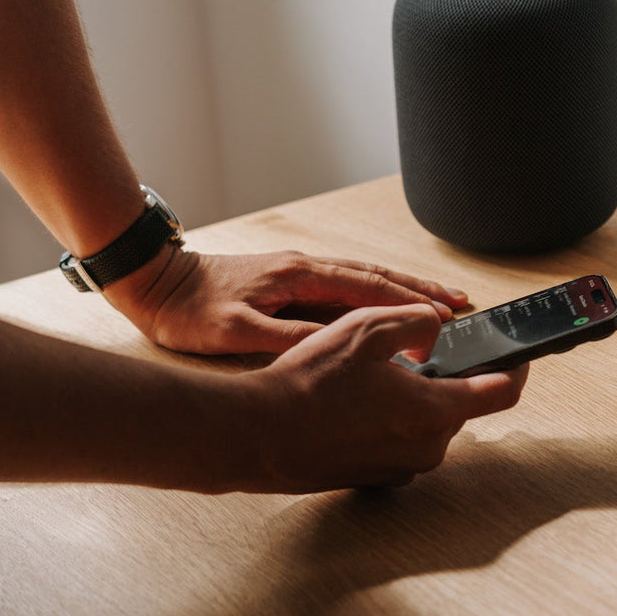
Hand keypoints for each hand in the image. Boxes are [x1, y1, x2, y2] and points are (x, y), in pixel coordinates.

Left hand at [106, 246, 469, 354]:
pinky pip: (348, 284)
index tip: (445, 316)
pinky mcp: (291, 280)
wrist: (155, 283)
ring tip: (440, 302)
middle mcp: (307, 268)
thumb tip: (333, 347)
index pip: (369, 289)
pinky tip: (388, 305)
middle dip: (422, 290)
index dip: (411, 303)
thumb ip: (285, 338)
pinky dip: (378, 293)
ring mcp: (300, 271)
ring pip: (366, 278)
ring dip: (405, 289)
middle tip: (462, 304)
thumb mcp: (235, 332)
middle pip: (378, 277)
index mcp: (300, 277)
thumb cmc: (189, 310)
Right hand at [242, 304, 528, 491]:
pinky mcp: (376, 479)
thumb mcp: (367, 328)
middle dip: (444, 377)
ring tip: (368, 380)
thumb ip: (416, 321)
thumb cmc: (308, 384)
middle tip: (409, 355)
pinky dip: (388, 421)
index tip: (519, 354)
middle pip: (459, 406)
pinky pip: (399, 442)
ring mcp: (401, 469)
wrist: (255, 435)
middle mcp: (426, 449)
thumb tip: (435, 333)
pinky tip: (352, 405)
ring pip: (427, 423)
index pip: (503, 392)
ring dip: (412, 398)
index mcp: (435, 413)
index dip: (517, 367)